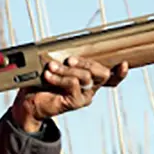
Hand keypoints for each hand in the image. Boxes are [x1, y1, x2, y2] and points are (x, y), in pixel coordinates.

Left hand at [10, 56, 128, 132]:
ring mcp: (85, 96)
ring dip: (66, 69)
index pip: (111, 77)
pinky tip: (49, 76)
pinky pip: (74, 85)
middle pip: (101, 73)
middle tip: (70, 59)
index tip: (125, 64)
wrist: (29, 102)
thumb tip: (70, 52)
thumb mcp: (56, 67)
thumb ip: (68, 61)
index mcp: (90, 78)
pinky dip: (60, 78)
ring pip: (85, 77)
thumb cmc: (42, 81)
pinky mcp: (76, 102)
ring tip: (51, 67)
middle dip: (86, 63)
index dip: (120, 73)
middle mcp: (91, 88)